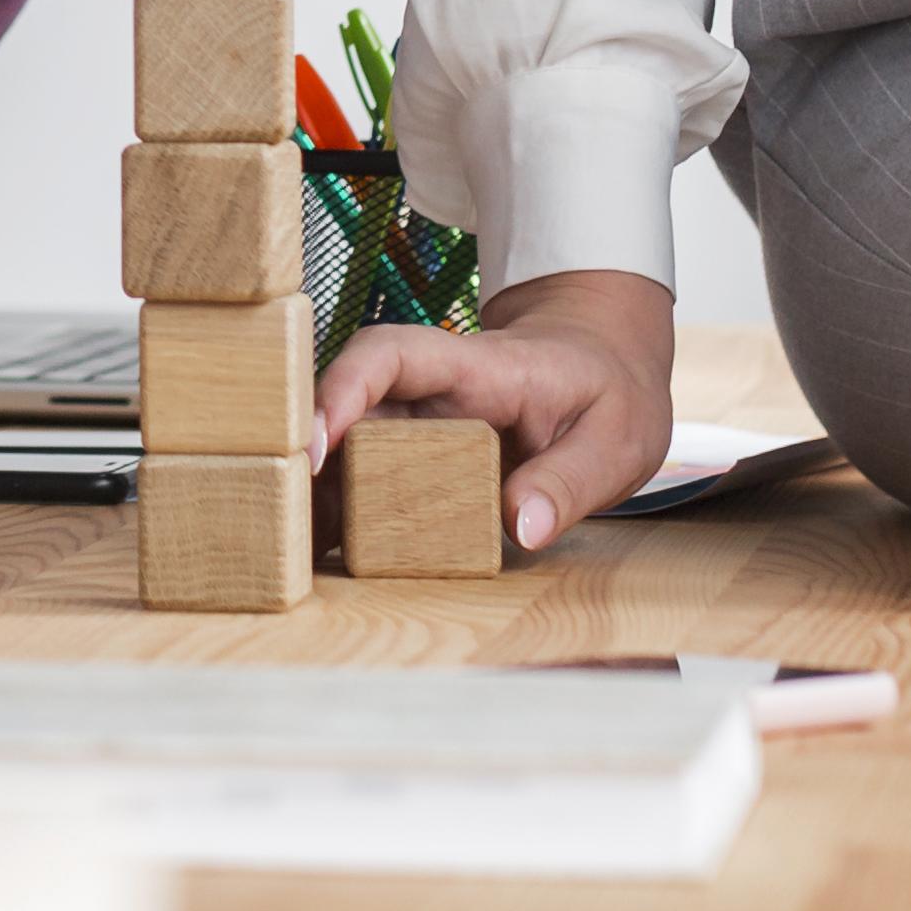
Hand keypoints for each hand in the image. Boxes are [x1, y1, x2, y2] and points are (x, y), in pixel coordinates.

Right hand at [317, 266, 673, 555]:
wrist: (604, 362)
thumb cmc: (609, 388)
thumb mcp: (616, 436)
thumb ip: (570, 479)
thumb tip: (519, 526)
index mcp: (475, 367)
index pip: (388, 355)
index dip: (342, 391)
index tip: (317, 447)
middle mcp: (432, 392)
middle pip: (351, 412)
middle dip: (313, 465)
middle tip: (294, 527)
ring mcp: (422, 424)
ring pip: (352, 449)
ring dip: (324, 496)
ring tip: (300, 554)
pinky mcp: (423, 457)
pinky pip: (375, 478)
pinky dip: (349, 512)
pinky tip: (331, 555)